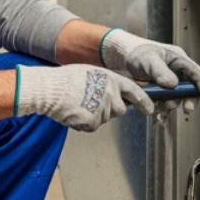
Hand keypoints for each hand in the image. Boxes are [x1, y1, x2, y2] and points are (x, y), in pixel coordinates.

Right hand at [14, 64, 153, 131]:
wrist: (50, 90)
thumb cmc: (66, 80)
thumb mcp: (92, 73)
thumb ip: (107, 83)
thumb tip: (114, 93)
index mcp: (111, 79)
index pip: (135, 92)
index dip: (144, 101)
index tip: (149, 109)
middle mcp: (111, 94)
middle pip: (120, 110)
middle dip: (110, 110)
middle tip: (93, 103)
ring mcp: (103, 109)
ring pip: (105, 119)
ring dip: (95, 115)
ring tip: (78, 104)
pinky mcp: (93, 122)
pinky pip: (92, 126)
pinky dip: (84, 123)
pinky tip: (75, 112)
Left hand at [100, 29, 199, 100]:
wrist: (124, 59)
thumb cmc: (137, 53)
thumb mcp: (148, 60)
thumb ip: (160, 71)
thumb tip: (173, 85)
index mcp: (178, 59)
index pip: (196, 72)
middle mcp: (177, 71)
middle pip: (190, 87)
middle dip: (189, 99)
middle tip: (186, 109)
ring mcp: (170, 81)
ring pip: (178, 96)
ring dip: (173, 104)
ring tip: (163, 108)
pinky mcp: (162, 90)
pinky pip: (167, 101)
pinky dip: (163, 107)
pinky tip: (157, 110)